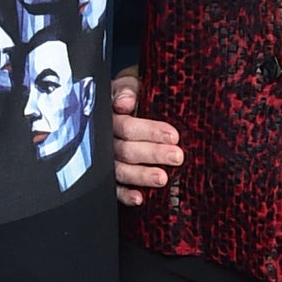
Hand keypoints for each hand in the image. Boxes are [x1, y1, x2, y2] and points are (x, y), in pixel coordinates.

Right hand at [110, 70, 183, 206]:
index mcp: (110, 116)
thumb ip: (127, 90)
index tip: (174, 135)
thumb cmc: (129, 93)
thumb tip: (125, 103)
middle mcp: (105, 140)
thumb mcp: (128, 83)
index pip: (128, 127)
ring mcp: (105, 160)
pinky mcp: (107, 176)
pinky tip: (139, 199)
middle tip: (177, 157)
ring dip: (141, 176)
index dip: (151, 131)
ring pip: (120, 171)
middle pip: (127, 151)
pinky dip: (125, 195)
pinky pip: (113, 188)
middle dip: (153, 155)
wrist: (121, 100)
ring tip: (162, 178)